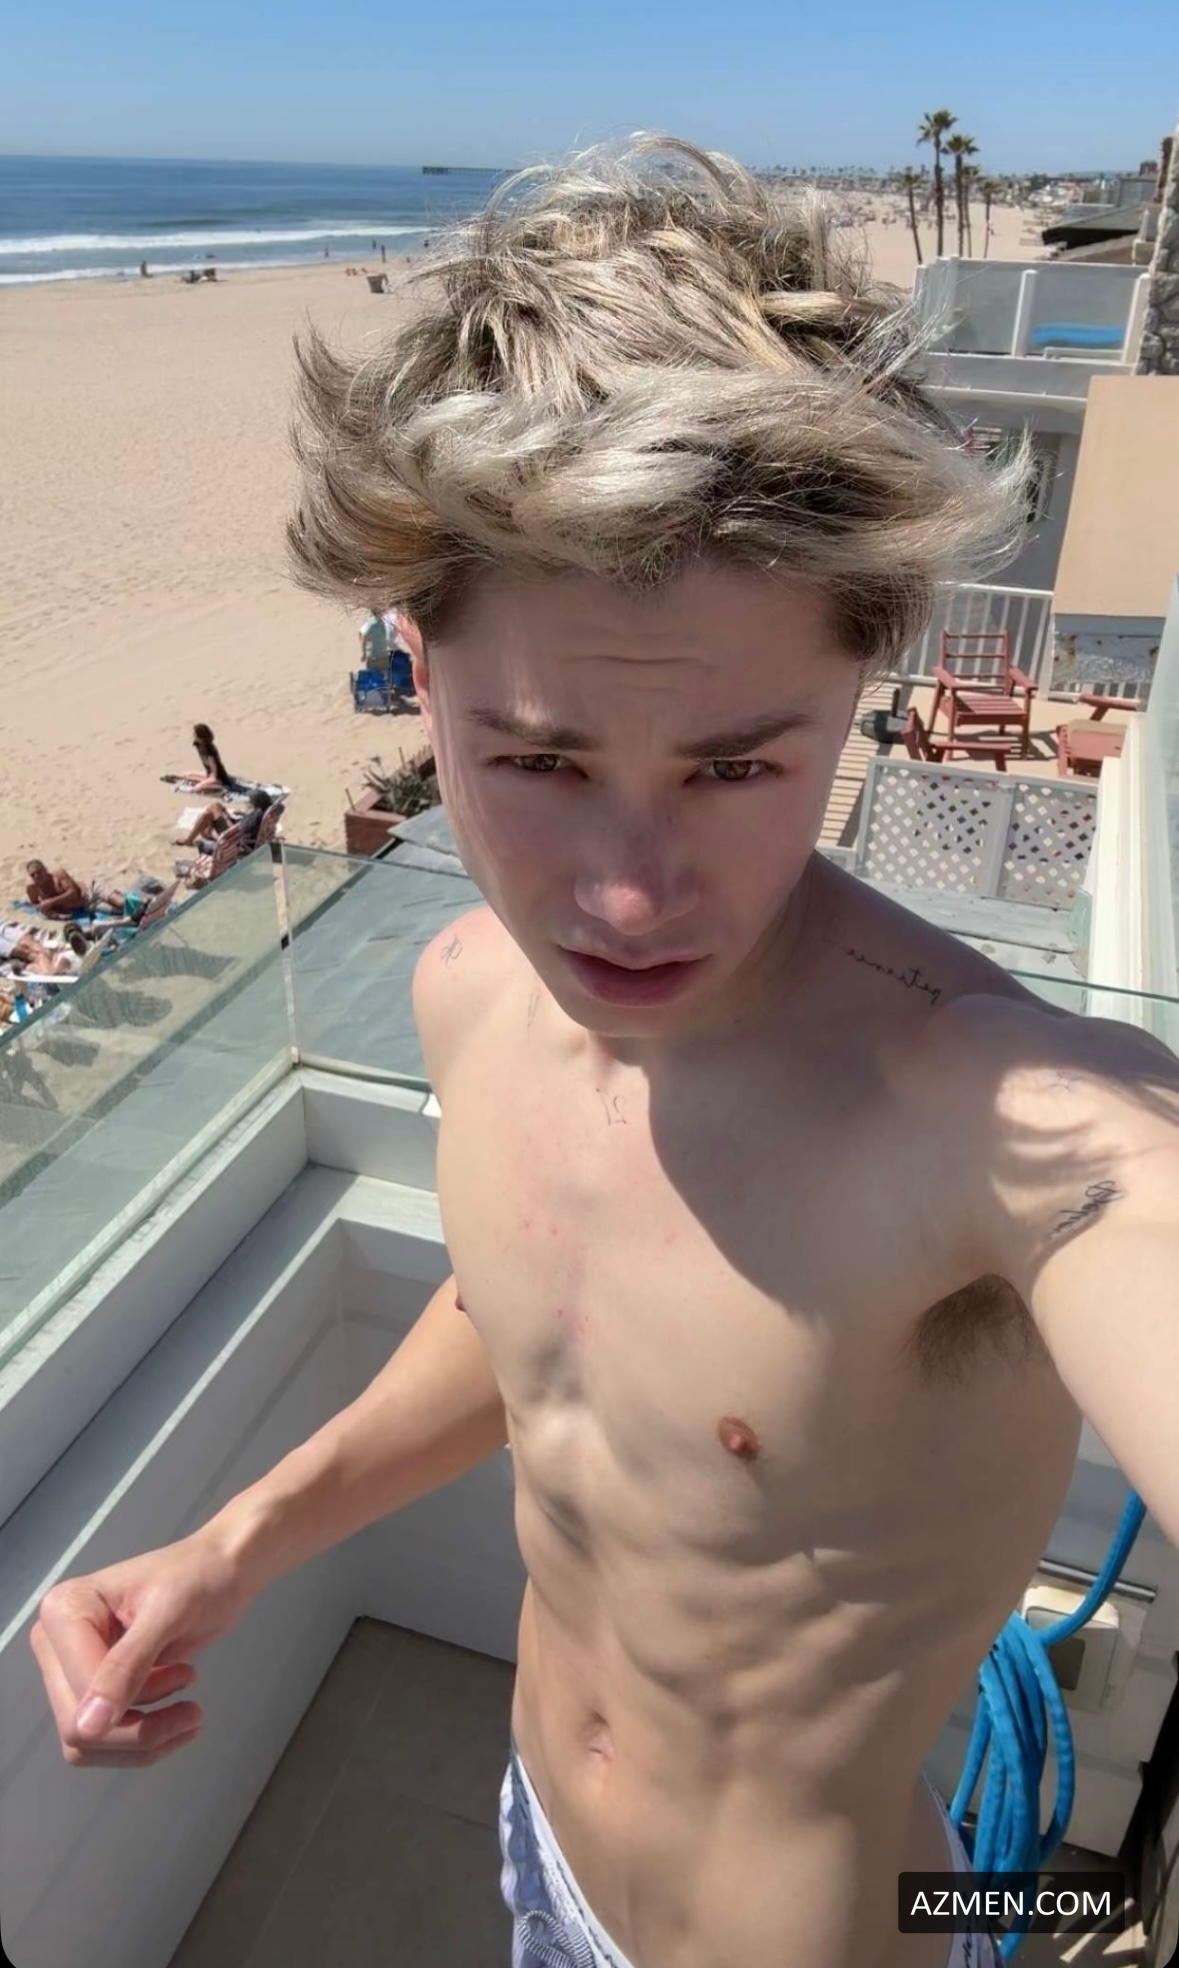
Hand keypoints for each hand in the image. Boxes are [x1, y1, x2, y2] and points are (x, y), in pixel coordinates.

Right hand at [29, 1528, 255, 1769]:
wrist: (222, 1570)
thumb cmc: (198, 1576)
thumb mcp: (167, 1615)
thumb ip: (127, 1666)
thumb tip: (86, 1727)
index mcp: (63, 1610)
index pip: (81, 1690)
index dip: (131, 1705)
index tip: (187, 1677)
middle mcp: (55, 1642)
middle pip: (78, 1726)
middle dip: (140, 1731)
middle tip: (192, 1712)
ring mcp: (71, 1669)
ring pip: (89, 1742)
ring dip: (144, 1740)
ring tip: (189, 1713)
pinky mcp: (93, 1689)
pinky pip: (104, 1739)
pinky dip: (144, 1738)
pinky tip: (178, 1711)